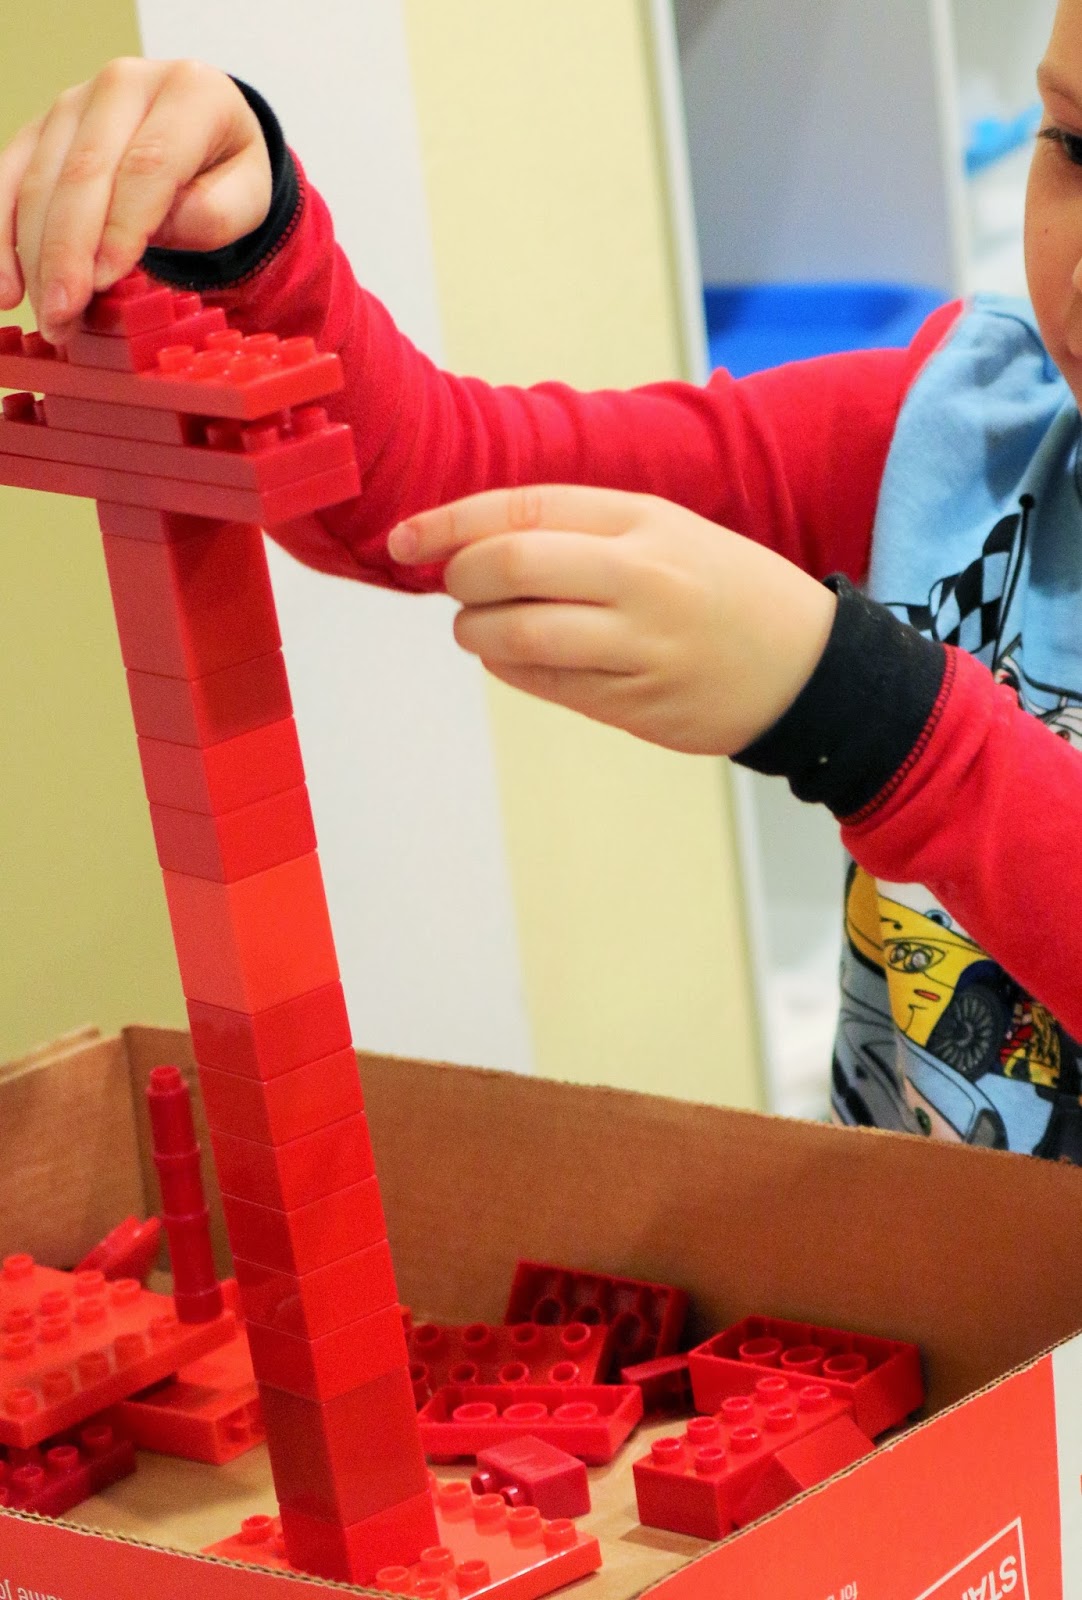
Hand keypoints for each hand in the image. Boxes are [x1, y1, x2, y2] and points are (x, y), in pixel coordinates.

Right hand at [0, 59, 271, 343]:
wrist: (202, 133)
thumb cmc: (225, 169)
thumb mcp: (251, 194)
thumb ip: (219, 212)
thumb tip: (162, 226)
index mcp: (188, 92)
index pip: (147, 164)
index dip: (121, 227)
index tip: (103, 281)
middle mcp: (124, 84)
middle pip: (84, 172)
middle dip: (67, 252)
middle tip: (63, 314)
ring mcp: (74, 102)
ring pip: (41, 179)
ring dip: (34, 256)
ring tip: (46, 316)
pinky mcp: (42, 129)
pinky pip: (9, 179)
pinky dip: (2, 235)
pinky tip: (6, 285)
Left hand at [388, 485, 836, 756]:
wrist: (810, 669)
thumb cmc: (727, 590)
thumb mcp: (666, 530)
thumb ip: (579, 529)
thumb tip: (475, 542)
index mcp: (644, 521)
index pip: (521, 509)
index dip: (448, 523)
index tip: (406, 539)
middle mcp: (641, 578)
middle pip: (508, 566)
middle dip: (459, 578)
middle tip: (454, 586)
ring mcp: (640, 645)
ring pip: (517, 634)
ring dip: (475, 632)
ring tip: (479, 626)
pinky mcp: (636, 704)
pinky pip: (545, 684)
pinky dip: (510, 667)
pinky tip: (516, 655)